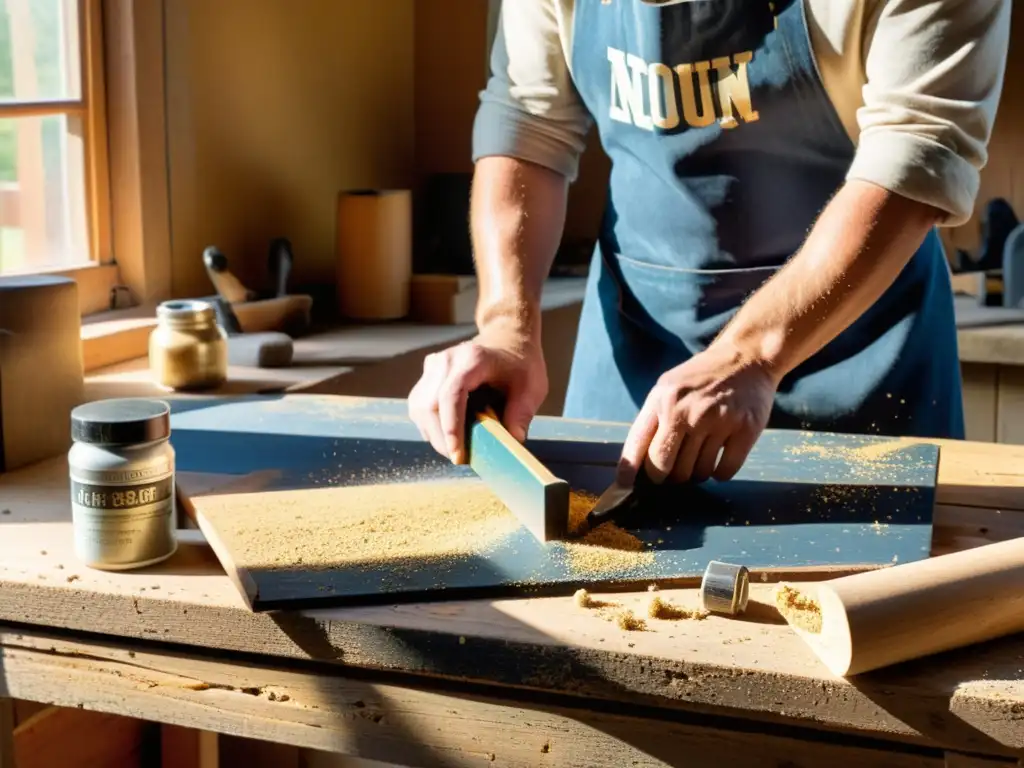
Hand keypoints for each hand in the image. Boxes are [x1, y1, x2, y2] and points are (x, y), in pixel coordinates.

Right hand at [407, 326, 547, 463]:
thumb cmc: (520, 364)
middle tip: (460, 458)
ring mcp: (433, 366)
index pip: (452, 394)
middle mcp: (446, 360)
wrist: (507, 340)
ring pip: (420, 408)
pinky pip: (420, 406)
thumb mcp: (531, 387)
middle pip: (430, 405)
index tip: (457, 454)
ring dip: (434, 434)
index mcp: (473, 359)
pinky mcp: (427, 375)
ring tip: (455, 449)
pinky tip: (447, 435)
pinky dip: (431, 426)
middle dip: (442, 439)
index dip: (451, 427)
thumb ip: (521, 414)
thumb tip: (512, 441)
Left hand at [618, 341, 776, 485]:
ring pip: (696, 473)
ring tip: (701, 454)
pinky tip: (720, 458)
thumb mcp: (668, 387)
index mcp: (662, 400)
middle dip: (667, 475)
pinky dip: (720, 473)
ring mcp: (717, 421)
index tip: (626, 486)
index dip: (629, 470)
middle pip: (665, 467)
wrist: (746, 358)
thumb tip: (636, 464)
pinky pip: (724, 472)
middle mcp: (687, 411)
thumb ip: (653, 421)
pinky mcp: (745, 430)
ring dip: (696, 473)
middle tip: (675, 468)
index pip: (638, 445)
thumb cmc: (701, 378)